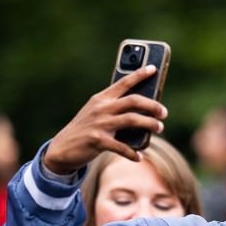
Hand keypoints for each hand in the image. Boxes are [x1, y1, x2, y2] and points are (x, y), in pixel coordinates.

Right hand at [42, 66, 166, 172]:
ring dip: (149, 124)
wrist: (62, 148)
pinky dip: (132, 152)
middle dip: (152, 105)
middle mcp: (101, 108)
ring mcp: (100, 124)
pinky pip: (122, 147)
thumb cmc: (85, 130)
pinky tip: (139, 156)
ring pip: (132, 120)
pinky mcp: (98, 141)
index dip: (139, 74)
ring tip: (160, 127)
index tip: (153, 68)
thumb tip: (142, 113)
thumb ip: (114, 109)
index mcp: (101, 98)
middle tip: (164, 112)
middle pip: (133, 101)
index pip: (123, 82)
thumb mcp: (96, 113)